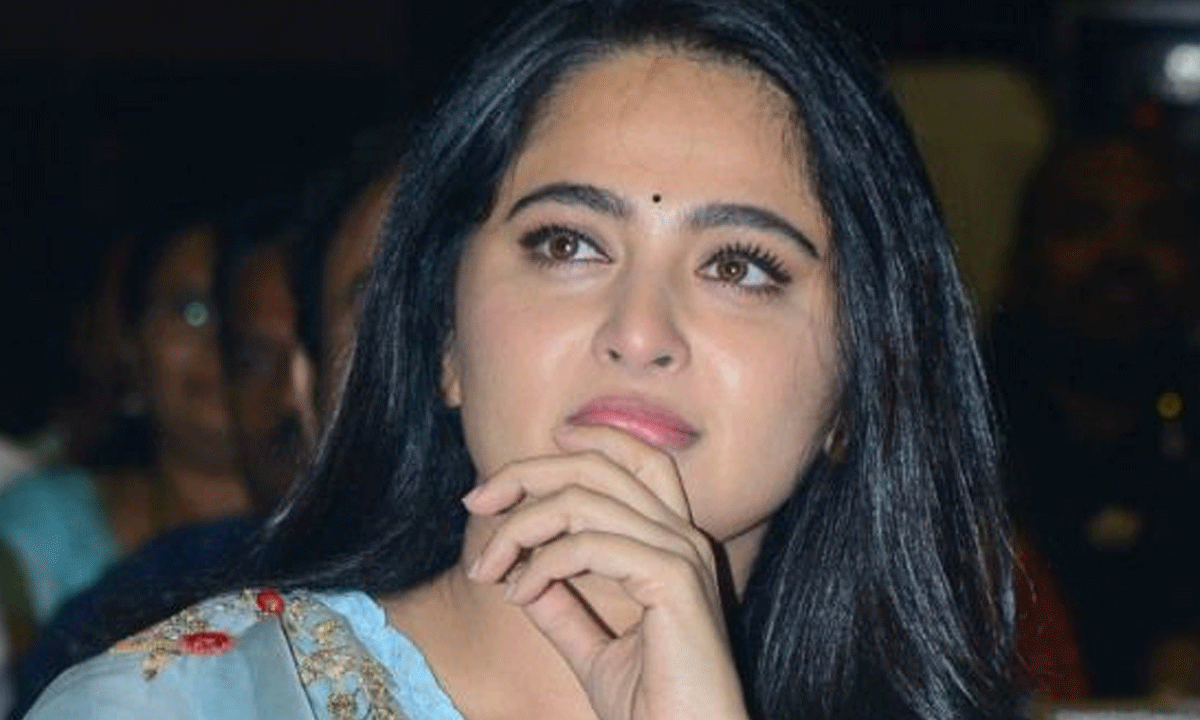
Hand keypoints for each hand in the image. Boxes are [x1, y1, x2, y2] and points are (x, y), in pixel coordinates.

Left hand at [462, 424, 750, 719]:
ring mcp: (683, 555)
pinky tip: (519, 593)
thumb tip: (519, 575)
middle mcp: (685, 538)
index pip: (638, 459)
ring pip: (585, 500)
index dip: (587, 440)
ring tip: (487, 569)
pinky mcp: (674, 580)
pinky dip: (542, 563)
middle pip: (602, 465)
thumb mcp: (594, 650)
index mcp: (675, 545)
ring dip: (521, 528)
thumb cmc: (652, 710)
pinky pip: (589, 546)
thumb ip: (562, 608)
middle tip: (476, 502)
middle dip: (529, 472)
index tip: (524, 462)